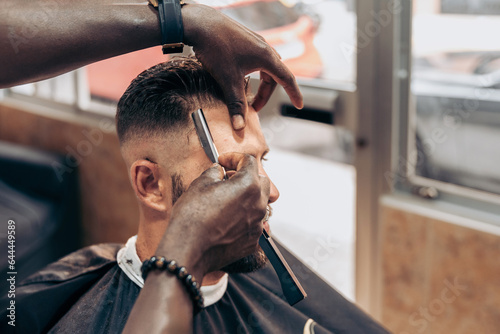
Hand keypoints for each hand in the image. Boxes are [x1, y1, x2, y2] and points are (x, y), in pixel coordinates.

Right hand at [156, 152, 269, 277]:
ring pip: (258, 204)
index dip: (234, 157)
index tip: (223, 161)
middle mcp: (258, 204)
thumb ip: (214, 172)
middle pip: (260, 182)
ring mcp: (257, 225)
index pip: (249, 161)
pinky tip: (225, 220)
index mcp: (248, 185)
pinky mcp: (252, 241)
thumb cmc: (192, 215)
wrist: (189, 249)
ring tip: (225, 200)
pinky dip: (243, 218)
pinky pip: (252, 223)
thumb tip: (218, 170)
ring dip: (245, 198)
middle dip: (246, 176)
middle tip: (227, 178)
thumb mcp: (200, 184)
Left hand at [182, 4, 303, 129]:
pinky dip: (253, 73)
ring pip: (265, 67)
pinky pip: (256, 59)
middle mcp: (264, 47)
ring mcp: (255, 42)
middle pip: (274, 76)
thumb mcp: (228, 80)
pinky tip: (240, 76)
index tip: (299, 105)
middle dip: (266, 94)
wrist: (199, 23)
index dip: (294, 94)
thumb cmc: (216, 47)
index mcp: (266, 57)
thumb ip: (236, 105)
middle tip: (254, 108)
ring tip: (247, 95)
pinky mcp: (245, 39)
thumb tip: (240, 126)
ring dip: (260, 83)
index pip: (287, 79)